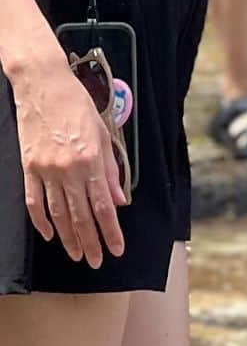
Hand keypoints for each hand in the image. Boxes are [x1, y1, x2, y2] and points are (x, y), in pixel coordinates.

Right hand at [12, 58, 125, 266]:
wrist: (42, 84)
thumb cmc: (77, 106)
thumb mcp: (104, 136)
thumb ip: (111, 171)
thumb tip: (119, 201)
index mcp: (90, 163)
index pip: (103, 208)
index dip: (111, 232)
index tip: (117, 250)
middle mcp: (68, 170)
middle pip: (80, 216)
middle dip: (90, 242)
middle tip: (96, 261)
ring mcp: (45, 169)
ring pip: (58, 213)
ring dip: (68, 237)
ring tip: (76, 254)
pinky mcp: (28, 166)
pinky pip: (34, 200)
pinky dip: (41, 220)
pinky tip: (49, 235)